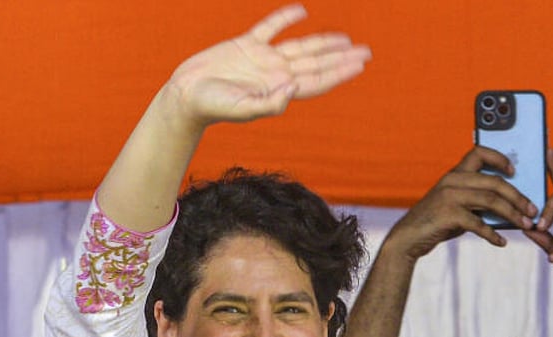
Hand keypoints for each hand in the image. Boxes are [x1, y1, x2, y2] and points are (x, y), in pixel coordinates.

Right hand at [166, 4, 371, 127]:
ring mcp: (262, 59)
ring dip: (323, 42)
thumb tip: (295, 88)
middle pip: (316, 63)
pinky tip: (302, 11)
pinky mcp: (245, 45)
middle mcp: (276, 73)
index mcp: (279, 89)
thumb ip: (270, 103)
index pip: (317, 80)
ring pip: (300, 47)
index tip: (360, 65)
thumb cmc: (213, 107)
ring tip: (345, 39)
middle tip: (366, 52)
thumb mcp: (243, 109)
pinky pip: (270, 27)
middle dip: (341, 58)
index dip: (339, 72)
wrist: (186, 95)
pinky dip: (285, 18)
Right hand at [385, 146, 537, 260]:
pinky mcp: (448, 214)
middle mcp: (452, 180)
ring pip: (492, 200)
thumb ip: (476, 201)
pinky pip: (478, 223)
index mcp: (455, 174)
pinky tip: (501, 242)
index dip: (500, 158)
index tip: (514, 171)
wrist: (408, 237)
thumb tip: (510, 207)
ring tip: (525, 225)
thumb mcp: (455, 204)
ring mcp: (449, 196)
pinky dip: (492, 234)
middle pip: (495, 182)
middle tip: (532, 210)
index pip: (479, 153)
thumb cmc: (436, 221)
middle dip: (518, 196)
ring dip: (512, 214)